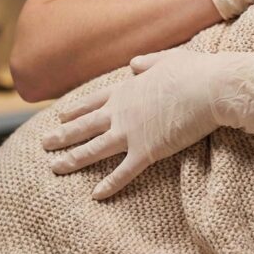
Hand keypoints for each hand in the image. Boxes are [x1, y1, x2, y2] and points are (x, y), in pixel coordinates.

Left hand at [41, 48, 253, 199]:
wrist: (209, 88)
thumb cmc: (193, 71)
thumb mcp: (167, 59)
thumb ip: (148, 62)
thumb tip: (133, 62)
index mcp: (127, 90)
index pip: (93, 102)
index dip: (76, 110)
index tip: (60, 116)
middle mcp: (121, 112)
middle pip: (84, 127)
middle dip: (62, 136)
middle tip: (44, 143)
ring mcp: (131, 133)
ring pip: (93, 150)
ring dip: (72, 160)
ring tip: (54, 167)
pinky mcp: (146, 151)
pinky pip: (123, 172)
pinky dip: (109, 185)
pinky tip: (96, 194)